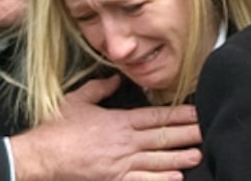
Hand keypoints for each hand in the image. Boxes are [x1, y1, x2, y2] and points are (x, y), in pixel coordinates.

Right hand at [10, 75, 201, 180]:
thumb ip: (99, 88)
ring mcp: (121, 164)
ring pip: (158, 160)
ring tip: (198, 154)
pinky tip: (176, 177)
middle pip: (162, 138)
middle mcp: (124, 143)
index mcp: (118, 121)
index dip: (177, 114)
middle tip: (206, 130)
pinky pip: (143, 180)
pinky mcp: (115, 180)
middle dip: (186, 134)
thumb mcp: (78, 100)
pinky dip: (161, 179)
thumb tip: (115, 79)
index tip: (195, 112)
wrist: (44, 156)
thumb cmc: (57, 129)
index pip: (154, 117)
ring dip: (180, 157)